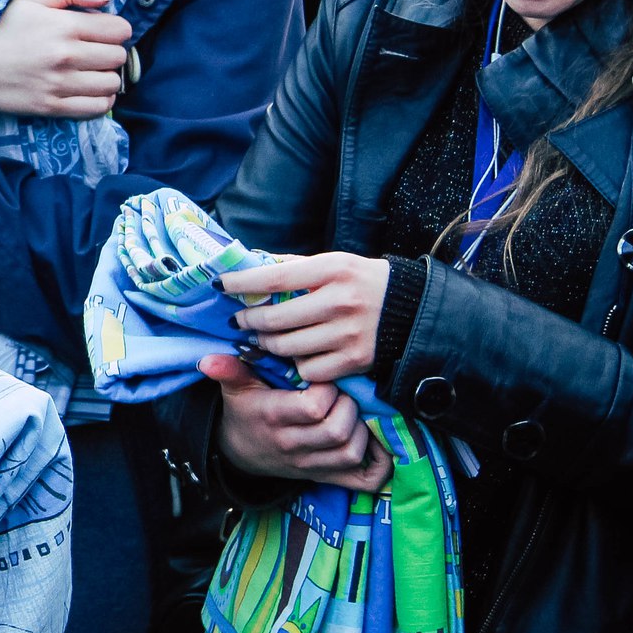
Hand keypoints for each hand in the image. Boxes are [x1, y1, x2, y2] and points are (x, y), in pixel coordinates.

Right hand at [0, 0, 130, 118]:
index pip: (119, 30)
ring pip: (112, 84)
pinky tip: (88, 90)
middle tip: (95, 50)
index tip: (104, 31)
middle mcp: (66, 56)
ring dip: (107, 76)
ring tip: (92, 71)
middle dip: (111, 51)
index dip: (116, 29)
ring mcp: (59, 85)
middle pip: (118, 57)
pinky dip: (101, 100)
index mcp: (64, 26)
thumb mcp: (31, 0)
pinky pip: (97, 108)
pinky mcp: (51, 108)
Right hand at [201, 355, 392, 491]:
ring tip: (352, 413)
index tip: (323, 379)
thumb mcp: (236, 388)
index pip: (314, 408)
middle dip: (349, 407)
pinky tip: (376, 443)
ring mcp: (311, 465)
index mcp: (274, 418)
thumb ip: (229, 371)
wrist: (240, 453)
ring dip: (361, 430)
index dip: (327, 389)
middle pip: (338, 431)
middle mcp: (294, 445)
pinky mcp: (326, 478)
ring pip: (352, 452)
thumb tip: (208, 360)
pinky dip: (379, 464)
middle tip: (343, 394)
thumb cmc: (245, 411)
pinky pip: (363, 480)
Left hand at [221, 253, 391, 381]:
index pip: (274, 277)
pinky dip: (297, 364)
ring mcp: (348, 333)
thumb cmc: (363, 282)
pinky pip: (309, 369)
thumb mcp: (334, 263)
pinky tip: (295, 355)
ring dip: (267, 345)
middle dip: (249, 322)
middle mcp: (340, 301)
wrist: (411, 310)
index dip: (242, 283)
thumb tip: (251, 264)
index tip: (221, 285)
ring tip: (262, 339)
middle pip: (275, 319)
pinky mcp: (355, 360)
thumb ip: (295, 266)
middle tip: (240, 322)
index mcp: (332, 270)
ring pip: (287, 347)